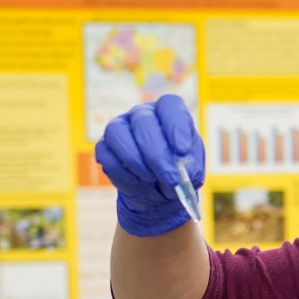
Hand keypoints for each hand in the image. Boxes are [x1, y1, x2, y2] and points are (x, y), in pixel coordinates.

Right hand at [95, 94, 205, 236]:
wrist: (159, 192)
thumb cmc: (178, 172)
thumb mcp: (192, 171)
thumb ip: (191, 167)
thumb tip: (180, 168)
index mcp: (168, 114)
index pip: (169, 105)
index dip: (175, 126)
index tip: (182, 151)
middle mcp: (142, 114)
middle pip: (143, 121)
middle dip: (157, 154)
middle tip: (170, 177)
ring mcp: (121, 127)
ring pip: (118, 132)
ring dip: (136, 160)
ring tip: (151, 178)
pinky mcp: (105, 147)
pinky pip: (105, 153)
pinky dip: (120, 170)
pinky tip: (135, 180)